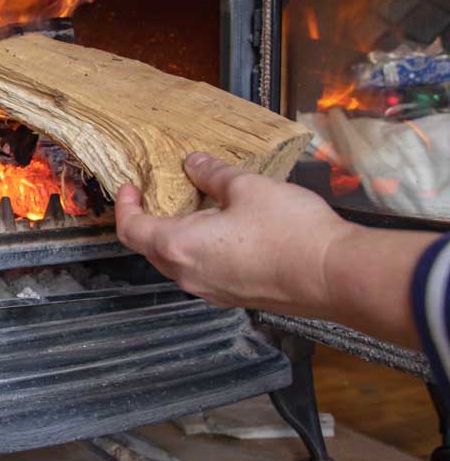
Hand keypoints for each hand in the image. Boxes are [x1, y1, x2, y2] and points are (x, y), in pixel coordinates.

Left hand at [114, 152, 350, 313]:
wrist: (335, 275)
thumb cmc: (290, 231)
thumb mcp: (247, 187)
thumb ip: (212, 174)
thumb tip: (193, 164)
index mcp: (180, 246)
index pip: (131, 230)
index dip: (125, 207)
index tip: (129, 188)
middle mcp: (188, 275)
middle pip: (150, 249)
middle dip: (149, 220)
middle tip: (158, 193)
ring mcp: (212, 291)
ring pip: (177, 262)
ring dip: (177, 235)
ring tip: (195, 206)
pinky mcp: (235, 296)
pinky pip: (203, 271)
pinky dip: (200, 249)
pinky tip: (222, 229)